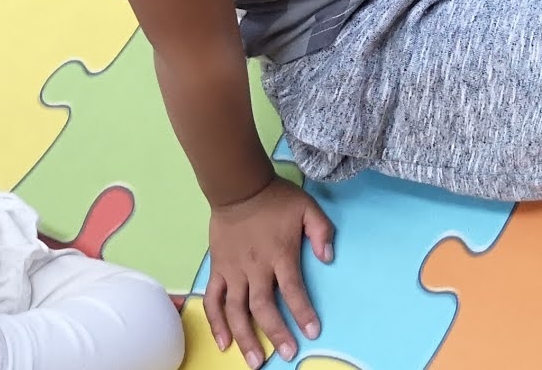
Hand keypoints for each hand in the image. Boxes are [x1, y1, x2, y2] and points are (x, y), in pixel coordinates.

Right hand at [205, 175, 335, 367]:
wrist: (239, 188)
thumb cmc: (276, 199)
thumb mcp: (308, 207)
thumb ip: (321, 231)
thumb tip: (328, 257)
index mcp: (280, 254)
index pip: (294, 289)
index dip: (303, 312)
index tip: (313, 331)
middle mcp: (256, 267)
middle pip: (264, 307)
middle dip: (276, 333)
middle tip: (287, 354)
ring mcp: (234, 271)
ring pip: (236, 311)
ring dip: (245, 337)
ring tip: (254, 361)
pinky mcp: (218, 269)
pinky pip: (213, 300)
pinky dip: (216, 323)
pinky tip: (223, 343)